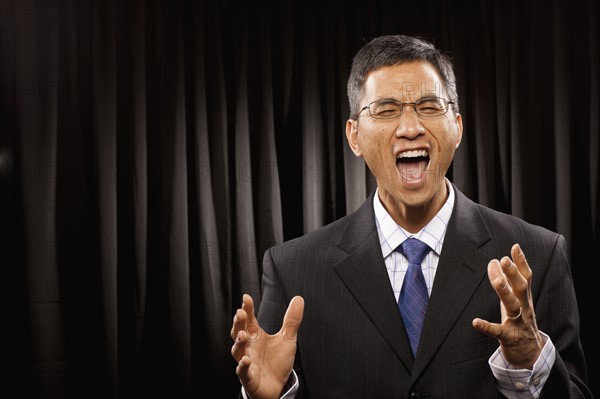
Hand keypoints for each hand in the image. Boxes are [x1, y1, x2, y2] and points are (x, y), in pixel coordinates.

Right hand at [231, 294, 304, 398]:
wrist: (277, 386)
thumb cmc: (277, 361)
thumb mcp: (287, 338)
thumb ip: (291, 319)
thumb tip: (299, 298)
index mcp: (256, 335)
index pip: (249, 319)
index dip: (247, 308)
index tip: (246, 298)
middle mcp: (249, 347)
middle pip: (239, 332)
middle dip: (238, 323)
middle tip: (240, 313)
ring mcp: (247, 361)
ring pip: (238, 351)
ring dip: (239, 343)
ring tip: (243, 335)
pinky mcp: (249, 377)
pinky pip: (243, 371)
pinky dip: (242, 366)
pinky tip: (246, 360)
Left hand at [472, 243, 544, 368]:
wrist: (530, 354)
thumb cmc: (520, 322)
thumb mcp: (516, 300)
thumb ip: (508, 282)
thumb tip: (497, 260)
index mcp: (524, 298)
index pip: (525, 277)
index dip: (521, 262)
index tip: (515, 246)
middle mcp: (524, 308)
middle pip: (521, 288)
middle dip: (513, 273)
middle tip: (503, 259)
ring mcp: (517, 323)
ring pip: (513, 306)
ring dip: (504, 293)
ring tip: (496, 281)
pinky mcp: (509, 337)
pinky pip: (497, 331)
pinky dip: (487, 326)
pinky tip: (475, 322)